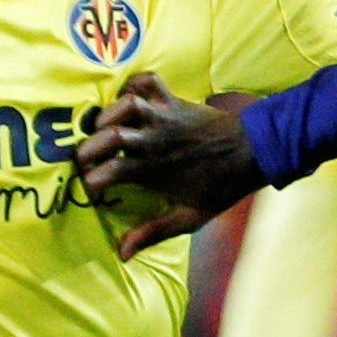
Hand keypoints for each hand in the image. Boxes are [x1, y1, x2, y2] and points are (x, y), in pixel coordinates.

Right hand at [74, 72, 268, 258]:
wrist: (254, 151)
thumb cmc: (220, 187)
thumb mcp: (191, 217)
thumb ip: (154, 232)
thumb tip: (122, 254)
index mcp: (155, 171)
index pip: (110, 173)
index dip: (91, 181)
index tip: (90, 189)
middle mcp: (155, 140)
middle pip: (110, 136)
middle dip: (88, 148)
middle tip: (83, 160)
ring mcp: (165, 116)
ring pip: (126, 104)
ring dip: (107, 114)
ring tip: (102, 129)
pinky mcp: (175, 99)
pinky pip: (148, 81)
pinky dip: (134, 83)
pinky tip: (129, 99)